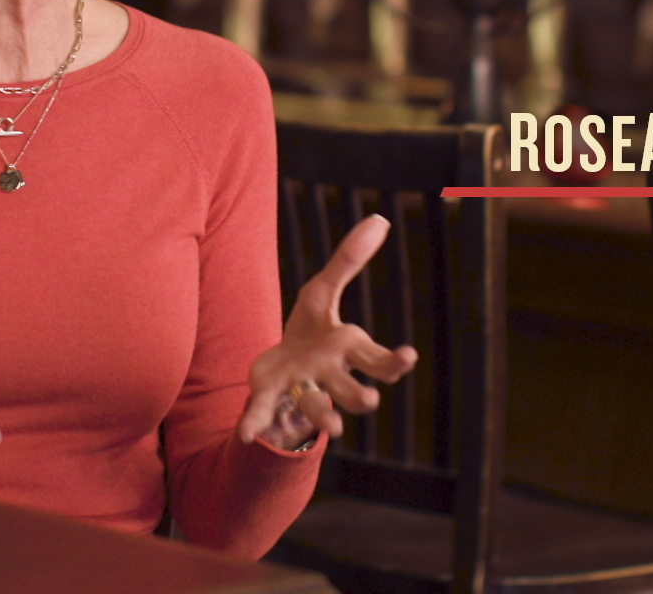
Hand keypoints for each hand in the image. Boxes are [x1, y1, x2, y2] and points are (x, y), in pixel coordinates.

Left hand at [237, 215, 418, 449]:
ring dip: (324, 415)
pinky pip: (265, 414)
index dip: (394, 362)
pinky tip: (244, 432)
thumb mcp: (324, 290)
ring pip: (317, 408)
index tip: (408, 356)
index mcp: (346, 352)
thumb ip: (348, 259)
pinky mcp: (269, 399)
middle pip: (352, 392)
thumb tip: (380, 219)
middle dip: (360, 396)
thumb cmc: (311, 330)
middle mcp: (329, 377)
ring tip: (331, 425)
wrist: (279, 367)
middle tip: (369, 400)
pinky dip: (256, 424)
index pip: (379, 362)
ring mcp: (300, 391)